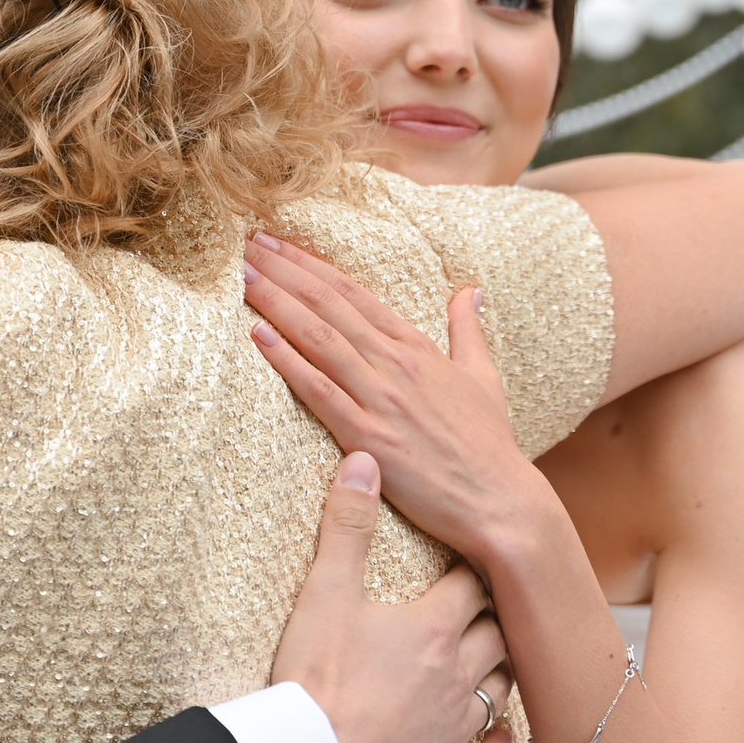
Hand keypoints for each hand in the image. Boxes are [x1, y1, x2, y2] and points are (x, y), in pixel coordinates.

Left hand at [242, 231, 559, 568]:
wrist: (500, 501)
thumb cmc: (490, 444)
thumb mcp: (483, 375)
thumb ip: (467, 329)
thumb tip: (471, 291)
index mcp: (416, 347)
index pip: (353, 294)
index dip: (311, 265)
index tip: (277, 242)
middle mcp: (395, 364)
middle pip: (329, 305)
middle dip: (284, 271)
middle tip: (244, 243)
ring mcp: (381, 399)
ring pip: (320, 339)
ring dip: (278, 303)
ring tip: (242, 275)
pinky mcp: (369, 438)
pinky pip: (321, 392)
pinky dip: (288, 361)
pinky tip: (258, 336)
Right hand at [272, 452, 515, 742]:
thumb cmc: (315, 679)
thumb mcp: (325, 592)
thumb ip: (348, 525)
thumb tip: (365, 460)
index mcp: (434, 627)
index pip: (472, 585)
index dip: (473, 569)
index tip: (472, 558)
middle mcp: (458, 675)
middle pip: (497, 635)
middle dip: (495, 617)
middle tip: (487, 605)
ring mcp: (454, 727)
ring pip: (501, 692)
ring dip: (501, 672)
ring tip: (494, 660)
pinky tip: (500, 738)